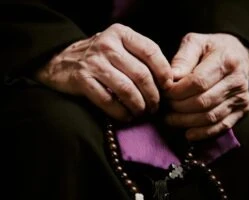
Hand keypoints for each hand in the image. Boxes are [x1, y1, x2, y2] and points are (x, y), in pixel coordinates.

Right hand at [35, 23, 172, 120]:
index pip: (151, 51)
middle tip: (155, 106)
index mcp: (121, 34)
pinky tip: (127, 116)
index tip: (168, 88)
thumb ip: (141, 57)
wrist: (61, 60)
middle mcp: (107, 44)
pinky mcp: (82, 79)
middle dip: (153, 95)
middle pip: (141, 74)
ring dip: (138, 106)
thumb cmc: (100, 56)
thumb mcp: (119, 46)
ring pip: (126, 89)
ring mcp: (93, 62)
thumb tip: (168, 80)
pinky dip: (121, 112)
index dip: (164, 73)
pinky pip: (108, 101)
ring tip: (142, 112)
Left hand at [165, 33, 248, 140]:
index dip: (177, 91)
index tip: (163, 92)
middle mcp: (237, 81)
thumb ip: (182, 58)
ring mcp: (241, 98)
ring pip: (209, 117)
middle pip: (202, 102)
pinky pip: (221, 126)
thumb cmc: (212, 48)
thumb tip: (171, 78)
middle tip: (163, 106)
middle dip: (178, 107)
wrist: (239, 55)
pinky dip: (202, 133)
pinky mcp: (242, 110)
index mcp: (226, 61)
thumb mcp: (195, 42)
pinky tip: (187, 133)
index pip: (198, 82)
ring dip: (186, 121)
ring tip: (169, 119)